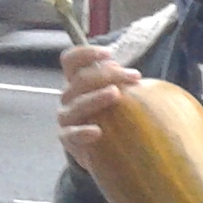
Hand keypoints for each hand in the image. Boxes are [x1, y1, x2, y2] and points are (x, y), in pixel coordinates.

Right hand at [57, 43, 141, 170]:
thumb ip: (121, 83)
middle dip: (107, 74)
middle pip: (80, 79)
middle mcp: (69, 97)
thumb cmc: (115, 117)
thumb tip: (133, 74)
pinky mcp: (68, 139)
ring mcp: (67, 118)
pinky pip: (70, 134)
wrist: (104, 151)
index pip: (71, 61)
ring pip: (76, 104)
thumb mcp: (120, 97)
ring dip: (96, 97)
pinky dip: (82, 132)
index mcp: (77, 82)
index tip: (109, 52)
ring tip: (116, 93)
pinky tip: (97, 132)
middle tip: (135, 76)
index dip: (85, 53)